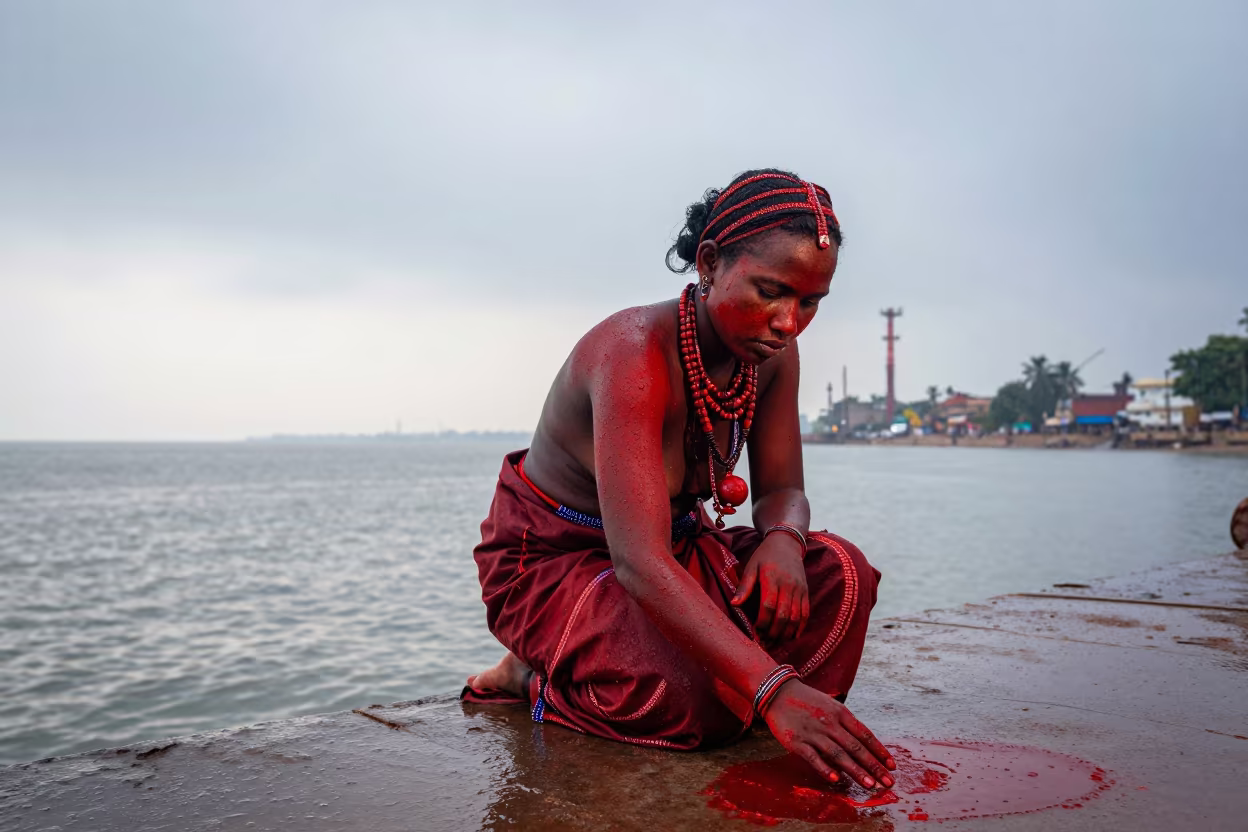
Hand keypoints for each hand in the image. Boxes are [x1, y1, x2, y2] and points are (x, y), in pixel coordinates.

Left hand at [732, 531, 808, 643]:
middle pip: (783, 615)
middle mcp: (788, 585)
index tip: (755, 633)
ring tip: (775, 643)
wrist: (787, 544)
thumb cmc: (765, 556)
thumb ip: (744, 586)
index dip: (762, 623)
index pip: (768, 606)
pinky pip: (805, 614)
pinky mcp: (806, 592)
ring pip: (795, 618)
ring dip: (786, 634)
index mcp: (772, 578)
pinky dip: (799, 628)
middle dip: (773, 633)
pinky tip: (791, 637)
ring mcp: (799, 589)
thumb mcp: (751, 566)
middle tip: (764, 643)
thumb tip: (734, 604)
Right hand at [764, 681, 895, 789]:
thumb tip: (863, 744)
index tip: (892, 766)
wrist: (777, 692)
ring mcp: (813, 733)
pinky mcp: (797, 742)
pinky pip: (813, 758)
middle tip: (888, 782)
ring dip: (856, 771)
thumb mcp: (830, 705)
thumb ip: (845, 723)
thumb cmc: (807, 701)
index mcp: (840, 713)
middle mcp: (830, 723)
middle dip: (874, 766)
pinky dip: (825, 769)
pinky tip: (836, 780)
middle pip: (856, 747)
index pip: (865, 735)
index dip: (879, 751)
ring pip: (839, 755)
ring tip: (870, 785)